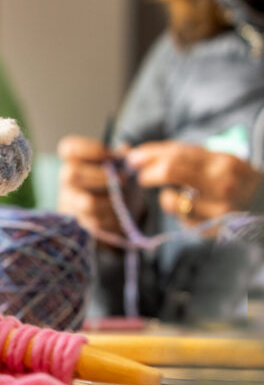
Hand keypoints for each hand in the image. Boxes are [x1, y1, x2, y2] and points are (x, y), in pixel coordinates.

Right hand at [57, 134, 121, 236]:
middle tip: (123, 178)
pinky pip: (96, 221)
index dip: (89, 149)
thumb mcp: (119, 166)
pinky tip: (117, 211)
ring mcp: (71, 203)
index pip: (69, 149)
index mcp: (74, 161)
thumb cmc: (115, 182)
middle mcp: (67, 181)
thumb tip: (125, 149)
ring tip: (121, 197)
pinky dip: (112, 216)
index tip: (109, 155)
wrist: (114, 212)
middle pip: (72, 173)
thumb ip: (120, 157)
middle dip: (102, 176)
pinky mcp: (80, 223)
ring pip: (87, 201)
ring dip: (110, 199)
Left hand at [127, 141, 262, 222]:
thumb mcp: (215, 160)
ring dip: (165, 196)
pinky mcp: (211, 230)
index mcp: (222, 162)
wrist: (262, 205)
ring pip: (170, 201)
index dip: (149, 155)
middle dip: (148, 173)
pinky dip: (179, 211)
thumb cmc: (230, 178)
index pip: (177, 154)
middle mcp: (221, 185)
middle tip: (140, 175)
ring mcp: (217, 210)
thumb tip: (139, 154)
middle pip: (170, 172)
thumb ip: (182, 156)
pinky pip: (180, 219)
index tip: (132, 157)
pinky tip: (193, 208)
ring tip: (178, 194)